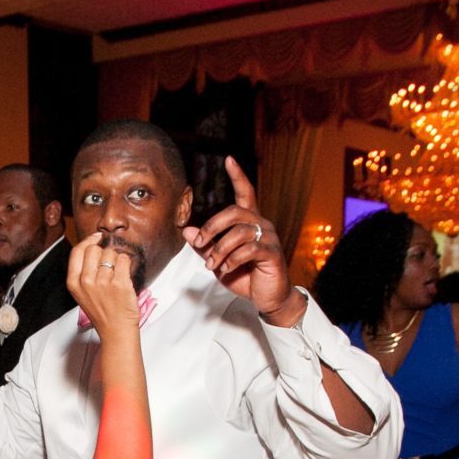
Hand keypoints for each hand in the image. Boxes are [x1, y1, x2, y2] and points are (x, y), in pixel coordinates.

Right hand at [67, 236, 140, 334]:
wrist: (115, 330)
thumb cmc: (101, 310)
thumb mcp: (82, 293)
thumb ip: (82, 271)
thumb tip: (92, 245)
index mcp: (74, 283)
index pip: (77, 251)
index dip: (88, 240)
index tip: (97, 237)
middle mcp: (86, 281)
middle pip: (94, 249)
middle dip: (104, 253)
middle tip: (109, 266)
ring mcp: (103, 282)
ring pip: (111, 253)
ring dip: (116, 260)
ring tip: (117, 276)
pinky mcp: (120, 283)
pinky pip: (124, 259)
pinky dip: (126, 264)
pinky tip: (125, 276)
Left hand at [184, 157, 301, 321]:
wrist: (268, 298)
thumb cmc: (244, 277)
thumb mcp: (218, 260)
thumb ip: (205, 246)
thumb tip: (186, 230)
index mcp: (250, 222)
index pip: (246, 193)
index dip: (238, 176)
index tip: (229, 159)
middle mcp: (262, 225)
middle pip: (234, 212)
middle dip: (212, 226)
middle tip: (199, 242)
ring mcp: (269, 238)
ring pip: (240, 232)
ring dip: (220, 249)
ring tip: (212, 264)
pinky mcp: (272, 254)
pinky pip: (249, 249)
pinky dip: (232, 260)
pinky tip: (226, 269)